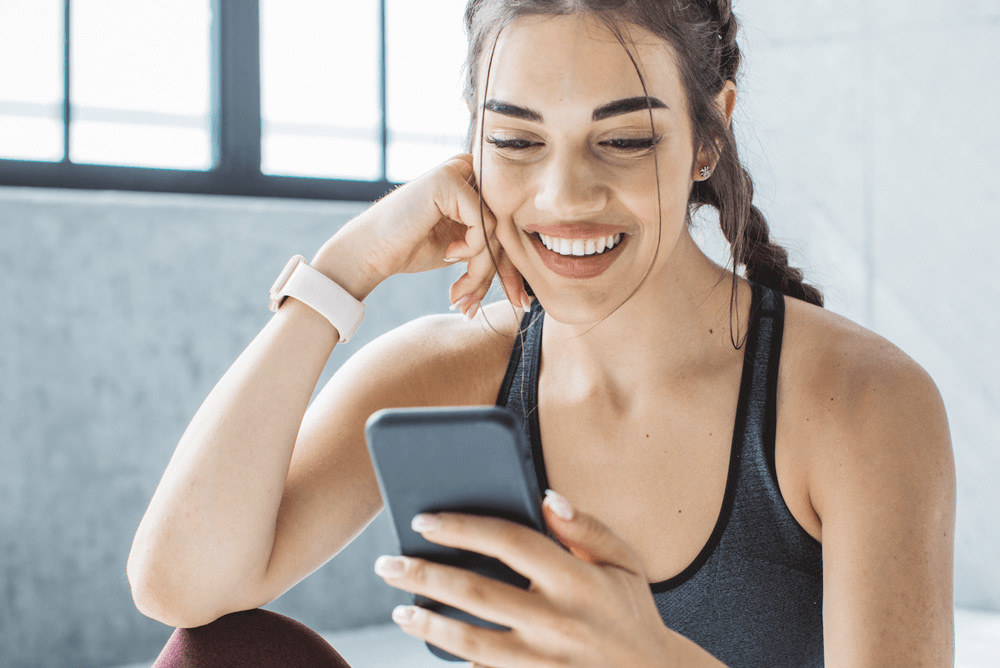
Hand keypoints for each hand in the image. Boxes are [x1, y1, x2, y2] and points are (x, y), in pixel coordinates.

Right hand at [313, 153, 527, 315]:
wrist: (368, 251)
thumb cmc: (408, 250)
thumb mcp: (461, 248)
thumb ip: (490, 247)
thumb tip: (527, 277)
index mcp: (471, 182)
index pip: (505, 222)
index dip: (512, 265)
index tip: (516, 301)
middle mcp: (467, 169)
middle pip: (504, 225)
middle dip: (501, 272)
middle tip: (494, 304)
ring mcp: (457, 170)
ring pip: (495, 229)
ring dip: (483, 270)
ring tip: (461, 294)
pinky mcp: (449, 179)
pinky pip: (481, 224)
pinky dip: (472, 251)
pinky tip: (449, 256)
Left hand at [373, 490, 675, 666]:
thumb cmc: (631, 613)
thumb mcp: (623, 561)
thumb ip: (586, 527)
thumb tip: (545, 497)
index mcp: (577, 579)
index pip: (509, 541)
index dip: (462, 527)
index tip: (425, 520)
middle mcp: (558, 622)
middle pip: (475, 593)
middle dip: (424, 575)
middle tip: (388, 564)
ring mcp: (545, 663)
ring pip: (471, 644)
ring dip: (429, 625)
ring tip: (401, 611)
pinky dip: (459, 661)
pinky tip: (438, 645)